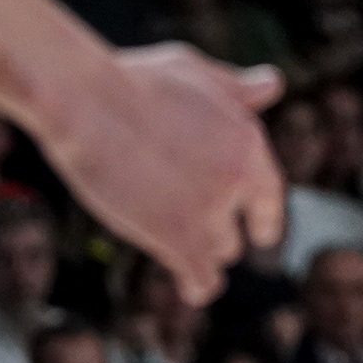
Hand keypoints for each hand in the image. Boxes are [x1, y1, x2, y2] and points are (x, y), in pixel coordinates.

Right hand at [40, 43, 284, 305]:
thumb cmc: (135, 82)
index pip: (270, 190)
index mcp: (248, 141)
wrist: (89, 104)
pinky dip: (198, 286)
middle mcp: (238, 179)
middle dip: (220, 230)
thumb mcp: (197, 73)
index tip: (263, 231)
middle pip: (240, 226)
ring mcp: (210, 210)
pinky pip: (202, 278)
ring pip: (219, 251)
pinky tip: (192, 289)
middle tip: (200, 231)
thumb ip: (236, 89)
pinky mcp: (177, 238)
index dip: (265, 213)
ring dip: (200, 250)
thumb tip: (273, 85)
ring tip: (179, 246)